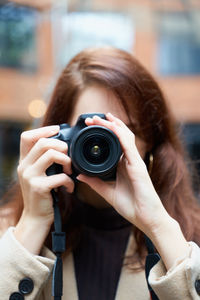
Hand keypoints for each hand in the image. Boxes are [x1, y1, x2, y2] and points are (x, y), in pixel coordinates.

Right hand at [17, 125, 74, 226]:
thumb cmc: (42, 194)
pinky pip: (60, 176)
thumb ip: (44, 160)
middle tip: (69, 158)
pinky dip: (69, 181)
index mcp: (24, 161)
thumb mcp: (39, 174)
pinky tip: (69, 188)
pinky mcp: (39, 187)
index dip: (43, 130)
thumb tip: (62, 144)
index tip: (58, 130)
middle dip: (61, 146)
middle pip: (43, 143)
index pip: (27, 137)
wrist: (35, 217)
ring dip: (67, 161)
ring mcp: (30, 177)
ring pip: (52, 155)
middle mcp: (24, 167)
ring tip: (70, 171)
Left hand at [77, 113, 170, 236]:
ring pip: (125, 136)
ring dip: (112, 125)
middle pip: (120, 136)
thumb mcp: (107, 193)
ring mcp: (135, 162)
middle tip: (91, 118)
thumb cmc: (131, 207)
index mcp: (123, 165)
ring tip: (100, 117)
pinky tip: (112, 126)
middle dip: (107, 125)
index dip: (105, 132)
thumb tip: (79, 175)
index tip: (90, 126)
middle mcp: (130, 160)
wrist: (147, 219)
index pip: (115, 143)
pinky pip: (128, 146)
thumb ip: (94, 183)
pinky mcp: (138, 166)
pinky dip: (120, 134)